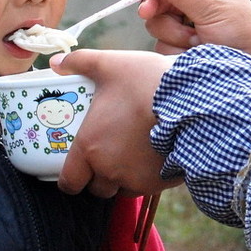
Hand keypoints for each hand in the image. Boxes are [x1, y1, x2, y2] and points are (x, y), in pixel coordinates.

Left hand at [49, 48, 182, 197]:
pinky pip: (148, 186)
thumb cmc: (147, 83)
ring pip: (123, 188)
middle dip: (99, 175)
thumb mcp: (111, 65)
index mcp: (90, 147)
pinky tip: (155, 155)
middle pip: (97, 188)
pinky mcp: (161, 182)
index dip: (71, 177)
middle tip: (108, 154)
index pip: (70, 181)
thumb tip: (57, 61)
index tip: (77, 167)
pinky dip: (148, 176)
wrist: (193, 101)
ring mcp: (137, 179)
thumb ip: (80, 61)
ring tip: (133, 154)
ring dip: (124, 177)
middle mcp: (110, 170)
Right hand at [132, 0, 250, 72]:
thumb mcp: (212, 11)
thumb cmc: (243, 37)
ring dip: (175, 34)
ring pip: (158, 25)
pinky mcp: (183, 50)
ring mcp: (189, 29)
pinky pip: (163, 46)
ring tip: (198, 42)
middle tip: (146, 13)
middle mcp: (198, 7)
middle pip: (161, 0)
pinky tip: (195, 55)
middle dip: (157, 9)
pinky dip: (176, 51)